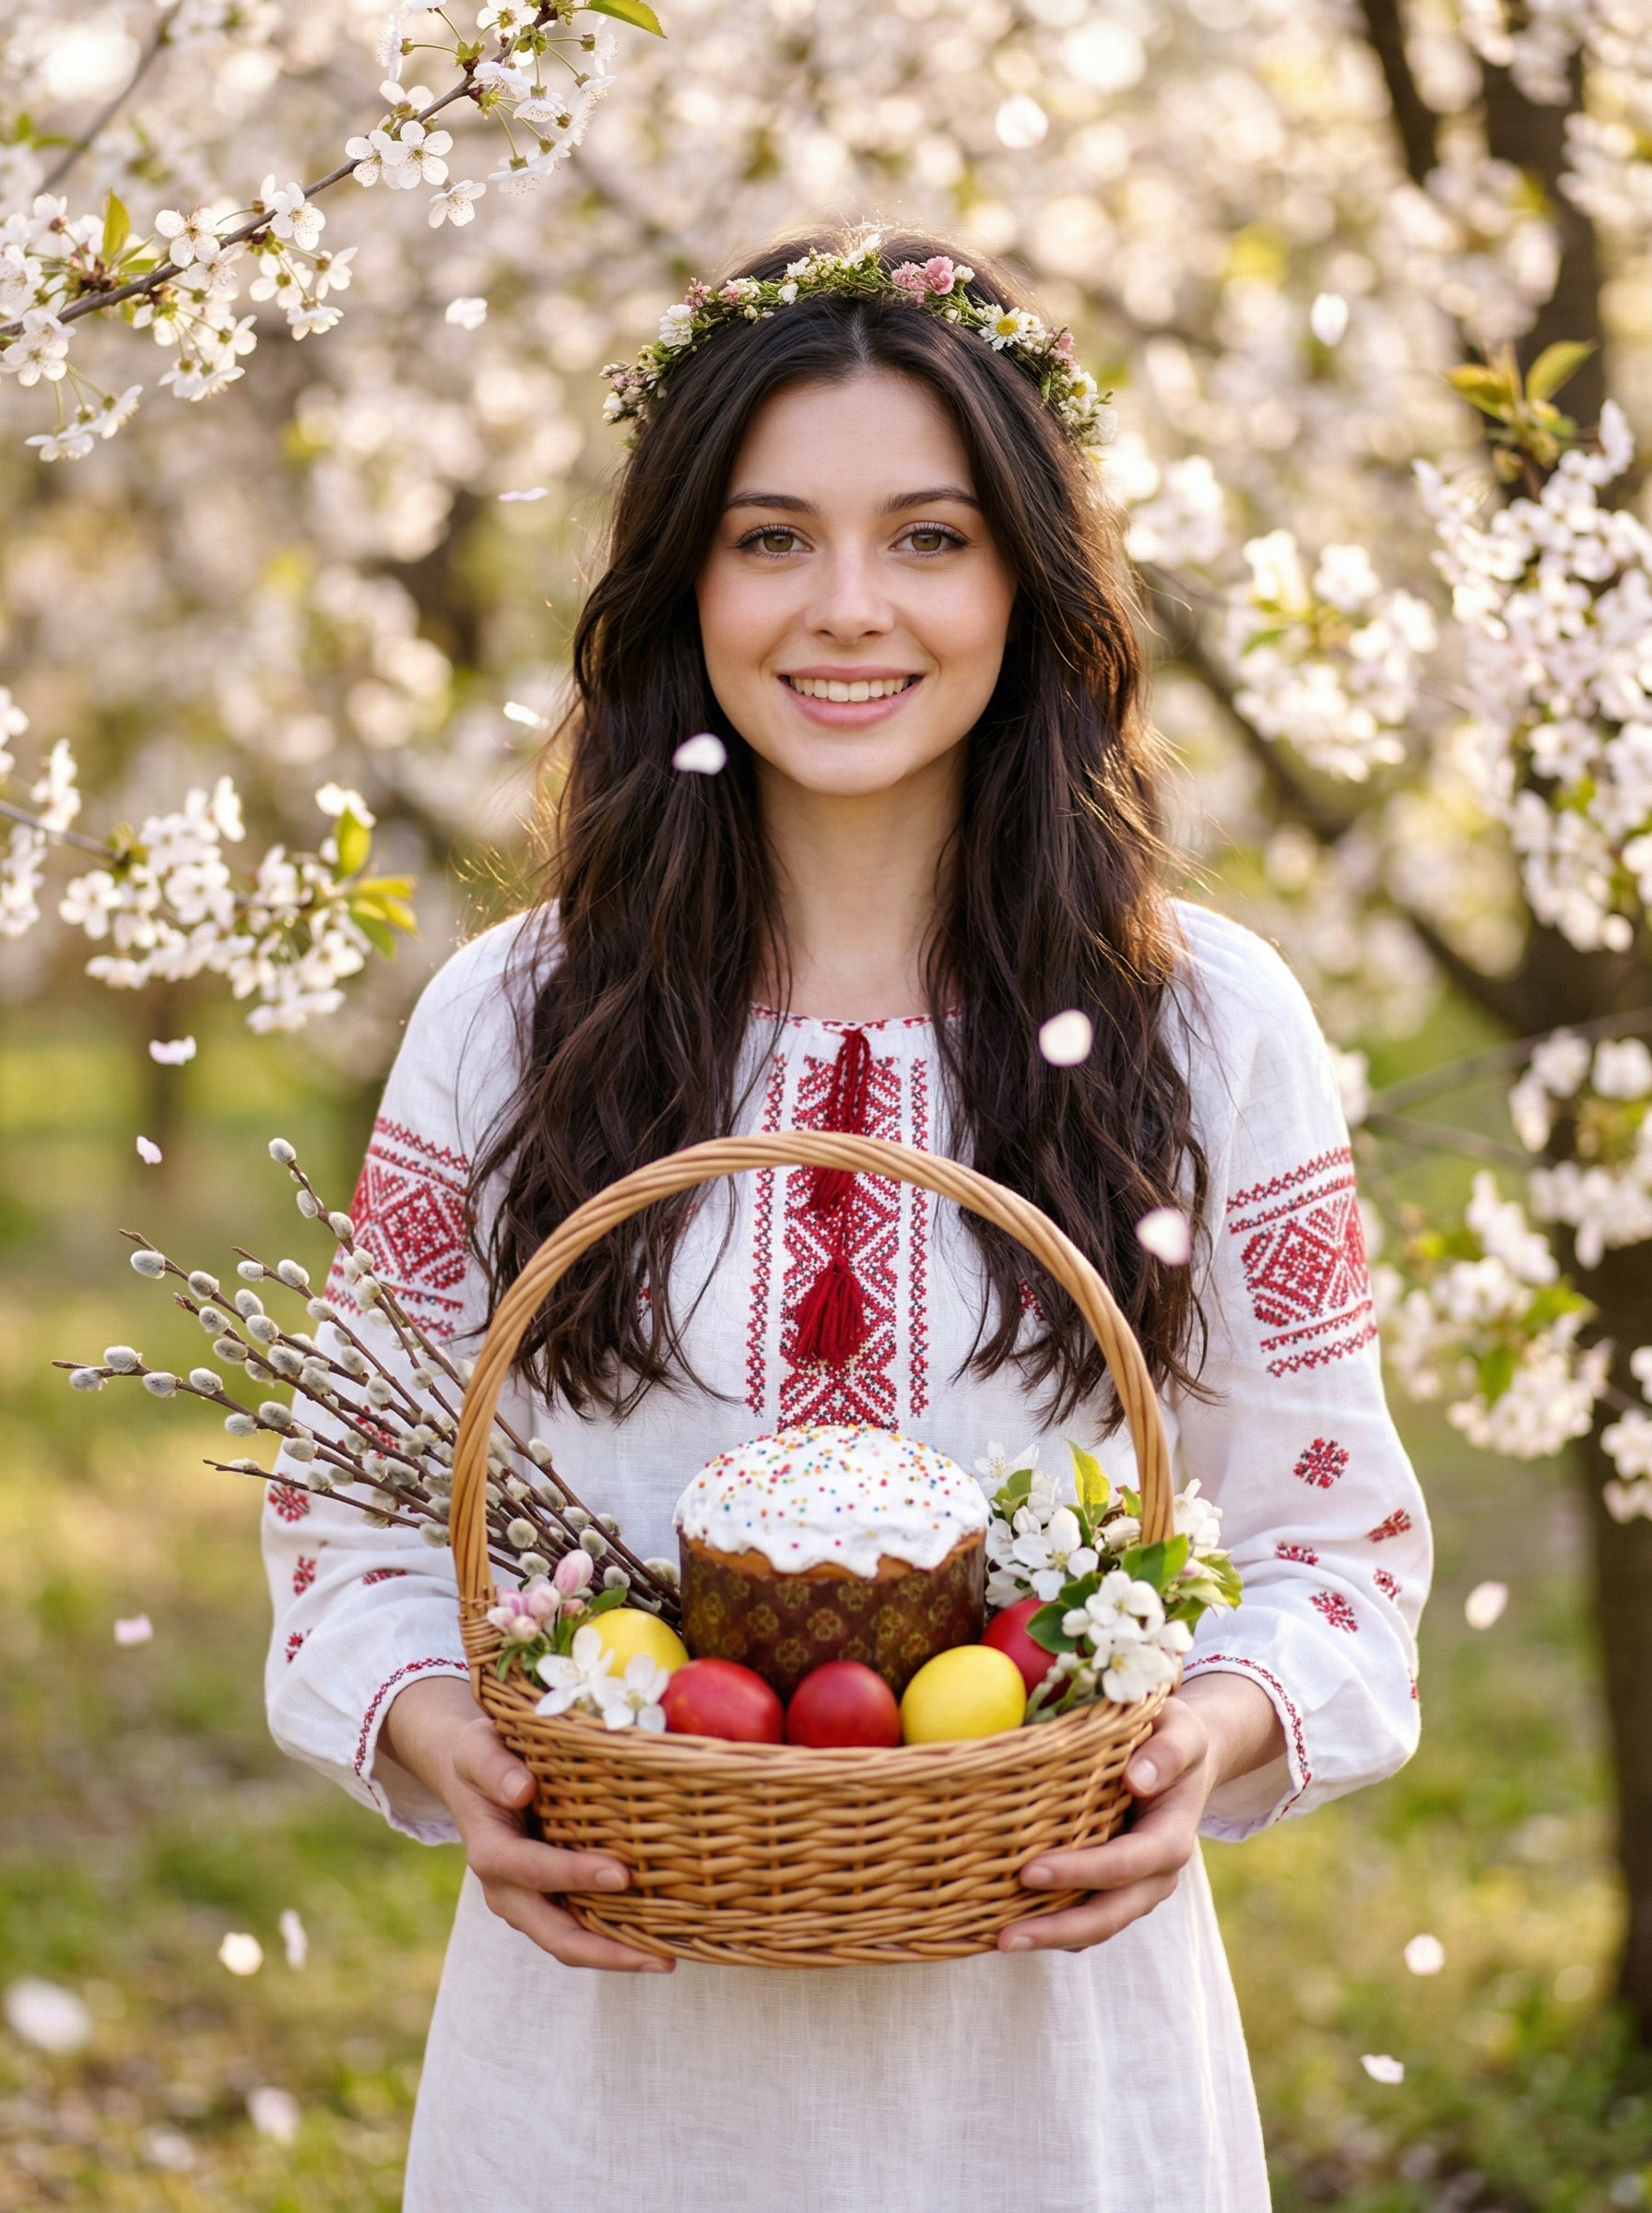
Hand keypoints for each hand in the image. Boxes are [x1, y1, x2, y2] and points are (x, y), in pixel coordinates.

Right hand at [381, 1675, 672, 1972]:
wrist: (467, 1774)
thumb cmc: (479, 1756)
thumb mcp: (478, 1750)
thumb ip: (494, 1768)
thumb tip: (523, 1789)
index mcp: (491, 1853)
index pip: (535, 1871)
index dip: (575, 1876)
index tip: (622, 1875)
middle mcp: (506, 1890)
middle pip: (556, 1936)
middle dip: (607, 1951)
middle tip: (661, 1958)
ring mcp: (526, 1902)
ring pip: (570, 1943)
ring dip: (616, 1955)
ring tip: (666, 1959)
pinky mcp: (545, 1901)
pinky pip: (578, 1929)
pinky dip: (612, 1939)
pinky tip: (653, 1939)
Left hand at [996, 1672, 1281, 1954]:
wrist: (1182, 1758)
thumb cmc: (1172, 1736)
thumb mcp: (1179, 1730)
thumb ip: (1167, 1751)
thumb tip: (1138, 1778)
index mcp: (1171, 1838)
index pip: (1124, 1864)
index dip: (1080, 1873)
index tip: (1028, 1871)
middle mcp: (1156, 1875)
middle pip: (1109, 1916)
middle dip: (1057, 1929)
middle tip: (1003, 1936)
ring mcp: (1136, 1889)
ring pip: (1095, 1927)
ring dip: (1049, 1937)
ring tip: (998, 1940)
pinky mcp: (1116, 1890)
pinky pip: (1085, 1919)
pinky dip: (1052, 1927)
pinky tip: (1008, 1925)